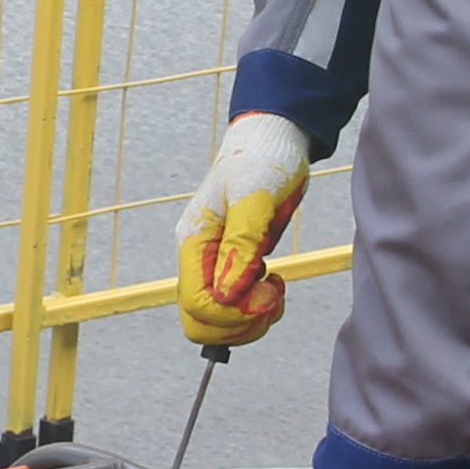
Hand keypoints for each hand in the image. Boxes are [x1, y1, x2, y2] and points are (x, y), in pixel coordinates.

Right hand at [177, 114, 314, 348]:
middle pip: (199, 322)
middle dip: (239, 324)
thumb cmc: (263, 164)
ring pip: (216, 321)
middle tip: (271, 297)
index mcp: (193, 242)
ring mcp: (212, 265)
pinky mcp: (230, 267)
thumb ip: (241, 246)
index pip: (197, 304)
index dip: (233, 313)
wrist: (271, 144)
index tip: (268, 291)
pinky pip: (233, 308)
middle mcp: (197, 259)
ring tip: (275, 289)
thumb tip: (228, 295)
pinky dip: (255, 310)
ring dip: (250, 320)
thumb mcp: (256, 200)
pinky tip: (272, 283)